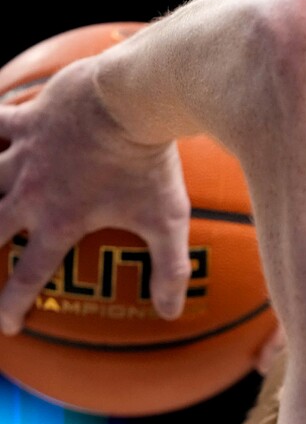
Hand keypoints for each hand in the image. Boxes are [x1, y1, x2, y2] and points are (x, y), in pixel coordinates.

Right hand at [0, 56, 192, 334]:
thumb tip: (172, 313)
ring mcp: (25, 153)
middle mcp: (32, 192)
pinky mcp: (27, 118)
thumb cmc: (150, 163)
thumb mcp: (167, 221)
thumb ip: (169, 269)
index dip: (13, 305)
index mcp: (59, 222)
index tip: (8, 326)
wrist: (134, 97)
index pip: (28, 276)